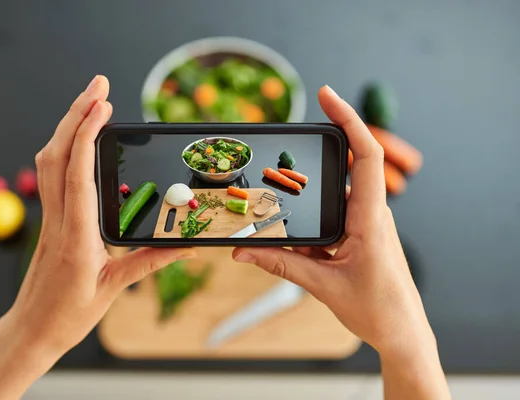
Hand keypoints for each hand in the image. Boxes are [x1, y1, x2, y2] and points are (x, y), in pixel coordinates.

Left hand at [0, 75, 195, 356]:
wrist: (32, 329)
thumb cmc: (68, 314)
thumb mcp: (113, 288)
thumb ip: (149, 261)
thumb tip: (184, 243)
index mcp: (75, 234)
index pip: (77, 172)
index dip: (86, 133)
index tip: (102, 104)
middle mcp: (58, 218)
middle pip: (56, 153)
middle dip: (76, 113)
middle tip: (99, 84)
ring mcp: (50, 216)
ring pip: (49, 159)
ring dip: (68, 125)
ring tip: (92, 101)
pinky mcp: (50, 219)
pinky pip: (51, 174)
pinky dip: (65, 146)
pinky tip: (80, 140)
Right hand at [232, 87, 448, 399]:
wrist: (401, 332)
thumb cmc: (377, 310)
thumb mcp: (322, 286)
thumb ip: (281, 265)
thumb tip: (244, 252)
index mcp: (370, 220)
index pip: (365, 156)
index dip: (349, 121)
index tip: (328, 96)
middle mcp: (371, 214)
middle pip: (351, 162)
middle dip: (324, 142)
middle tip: (293, 131)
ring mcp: (367, 222)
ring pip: (338, 189)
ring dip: (313, 183)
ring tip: (282, 180)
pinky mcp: (360, 232)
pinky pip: (336, 210)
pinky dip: (314, 209)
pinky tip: (293, 223)